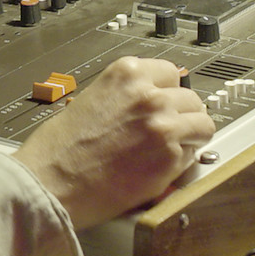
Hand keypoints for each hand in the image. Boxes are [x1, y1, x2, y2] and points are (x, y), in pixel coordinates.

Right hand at [10, 56, 215, 227]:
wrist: (51, 182)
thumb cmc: (59, 149)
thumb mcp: (92, 98)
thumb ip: (125, 97)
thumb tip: (147, 105)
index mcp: (127, 74)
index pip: (171, 73)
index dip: (168, 91)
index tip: (167, 100)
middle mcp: (149, 95)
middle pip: (191, 97)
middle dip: (182, 114)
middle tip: (168, 129)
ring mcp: (164, 126)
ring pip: (203, 124)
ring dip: (190, 136)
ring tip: (170, 148)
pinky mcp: (170, 159)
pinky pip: (192, 156)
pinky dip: (181, 163)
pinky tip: (158, 167)